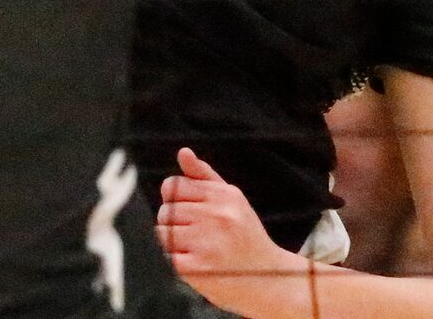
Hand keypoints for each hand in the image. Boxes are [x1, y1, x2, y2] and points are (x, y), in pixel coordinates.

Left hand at [156, 148, 301, 311]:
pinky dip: (171, 261)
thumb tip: (183, 152)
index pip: (174, 186)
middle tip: (191, 236)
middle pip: (166, 211)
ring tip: (191, 250)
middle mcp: (216, 215)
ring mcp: (207, 242)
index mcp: (223, 195)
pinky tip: (188, 263)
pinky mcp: (198, 268)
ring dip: (170, 244)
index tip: (185, 213)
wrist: (270, 280)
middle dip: (172, 223)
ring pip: (162, 233)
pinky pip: (166, 257)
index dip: (173, 200)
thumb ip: (204, 176)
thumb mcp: (233, 201)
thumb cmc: (247, 238)